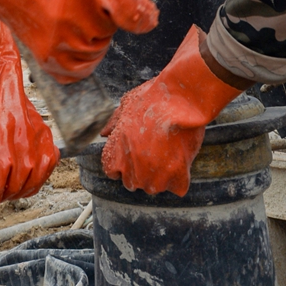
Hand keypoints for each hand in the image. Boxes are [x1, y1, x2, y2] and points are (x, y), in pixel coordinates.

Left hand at [0, 17, 58, 222]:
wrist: (0, 84)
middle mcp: (18, 154)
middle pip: (12, 193)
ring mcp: (35, 146)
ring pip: (31, 185)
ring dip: (18, 190)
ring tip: (8, 184)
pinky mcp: (47, 138)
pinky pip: (47, 169)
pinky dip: (38, 176)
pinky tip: (26, 171)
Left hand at [100, 26, 242, 195]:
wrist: (180, 99)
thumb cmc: (152, 98)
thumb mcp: (126, 104)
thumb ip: (113, 122)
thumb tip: (104, 134)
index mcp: (115, 155)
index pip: (112, 172)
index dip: (123, 161)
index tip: (133, 150)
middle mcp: (132, 172)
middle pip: (132, 182)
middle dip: (140, 169)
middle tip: (153, 148)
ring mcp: (155, 178)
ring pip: (154, 187)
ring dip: (160, 175)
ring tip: (168, 150)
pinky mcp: (177, 179)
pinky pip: (177, 188)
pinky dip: (180, 177)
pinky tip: (181, 158)